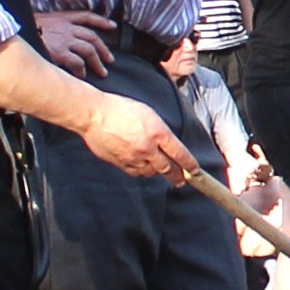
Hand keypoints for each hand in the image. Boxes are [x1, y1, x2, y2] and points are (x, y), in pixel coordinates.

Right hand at [29, 8, 119, 75]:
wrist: (13, 31)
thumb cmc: (22, 28)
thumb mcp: (37, 20)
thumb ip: (49, 27)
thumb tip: (50, 35)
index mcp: (61, 18)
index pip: (86, 16)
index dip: (101, 21)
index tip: (112, 25)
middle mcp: (66, 28)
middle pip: (92, 37)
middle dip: (103, 49)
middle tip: (109, 59)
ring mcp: (64, 40)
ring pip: (89, 50)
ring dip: (97, 62)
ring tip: (102, 72)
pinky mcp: (60, 52)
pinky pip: (77, 63)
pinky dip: (81, 70)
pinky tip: (82, 76)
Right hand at [75, 93, 203, 183]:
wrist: (94, 115)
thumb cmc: (120, 108)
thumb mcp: (148, 113)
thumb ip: (159, 131)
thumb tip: (167, 144)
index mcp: (158, 132)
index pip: (180, 153)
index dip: (189, 164)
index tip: (195, 171)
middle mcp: (148, 148)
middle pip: (168, 168)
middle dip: (177, 176)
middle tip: (182, 180)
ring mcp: (134, 157)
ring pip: (152, 172)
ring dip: (158, 172)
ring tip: (161, 171)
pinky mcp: (121, 163)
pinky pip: (136, 172)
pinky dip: (142, 171)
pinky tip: (143, 168)